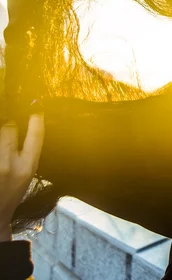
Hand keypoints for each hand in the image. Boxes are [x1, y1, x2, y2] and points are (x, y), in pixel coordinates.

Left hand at [0, 115, 44, 240]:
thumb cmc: (10, 195)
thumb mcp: (26, 175)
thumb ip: (26, 153)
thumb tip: (22, 126)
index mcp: (27, 168)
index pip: (36, 136)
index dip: (36, 119)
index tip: (35, 110)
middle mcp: (8, 165)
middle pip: (8, 128)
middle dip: (7, 125)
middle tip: (7, 128)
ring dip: (1, 136)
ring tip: (4, 144)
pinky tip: (1, 154)